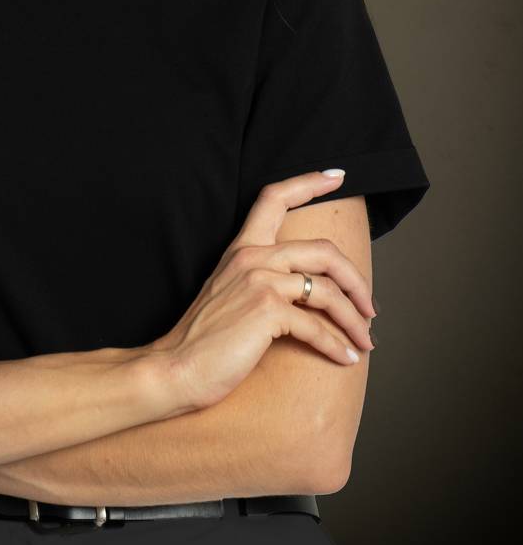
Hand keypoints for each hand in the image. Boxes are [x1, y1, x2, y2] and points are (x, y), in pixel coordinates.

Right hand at [146, 169, 375, 412]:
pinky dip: (337, 345)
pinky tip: (345, 359)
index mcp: (242, 249)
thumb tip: (307, 290)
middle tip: (370, 307)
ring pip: (329, 290)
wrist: (175, 368)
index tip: (337, 176)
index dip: (309, 182)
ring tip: (364, 341)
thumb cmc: (203, 339)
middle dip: (357, 281)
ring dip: (355, 320)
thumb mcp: (231, 294)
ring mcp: (260, 281)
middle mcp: (252, 257)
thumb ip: (261, 280)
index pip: (274, 198)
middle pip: (324, 251)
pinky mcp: (266, 310)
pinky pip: (317, 325)